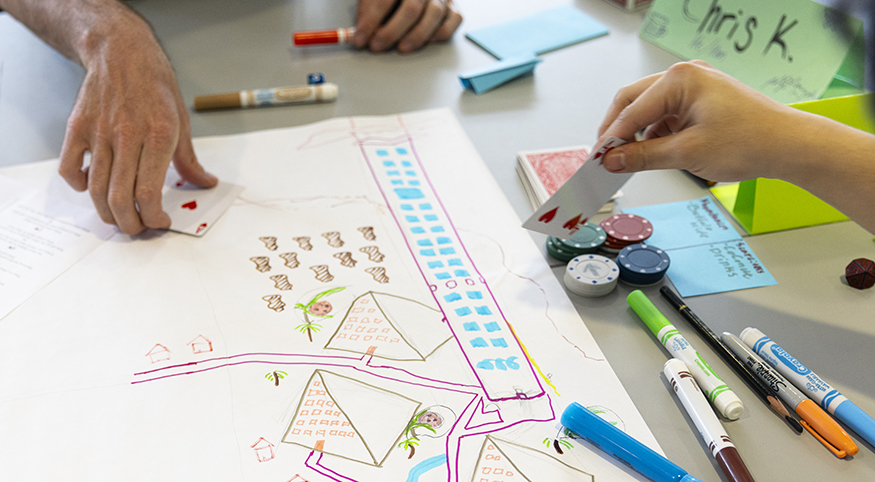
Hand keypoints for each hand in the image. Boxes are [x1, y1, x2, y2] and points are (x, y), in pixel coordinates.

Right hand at [57, 11, 216, 234]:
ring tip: (119, 217)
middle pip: (120, 197)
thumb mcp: (182, 122)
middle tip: (138, 228)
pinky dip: (78, 185)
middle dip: (130, 224)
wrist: (123, 53)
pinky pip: (69, 168)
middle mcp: (127, 136)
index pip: (149, 192)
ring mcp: (99, 133)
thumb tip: (205, 184)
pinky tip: (91, 187)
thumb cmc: (156, 87)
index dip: (154, 217)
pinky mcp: (77, 128)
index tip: (160, 222)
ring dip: (106, 212)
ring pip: (95, 189)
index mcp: (159, 136)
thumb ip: (189, 160)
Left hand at [353, 0, 461, 52]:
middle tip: (377, 46)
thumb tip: (359, 34)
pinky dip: (440, 33)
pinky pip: (454, 21)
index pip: (383, 0)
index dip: (370, 21)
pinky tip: (427, 41)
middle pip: (411, 8)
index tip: (360, 39)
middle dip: (392, 31)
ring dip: (416, 35)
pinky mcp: (454, 8)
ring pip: (434, 15)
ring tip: (401, 48)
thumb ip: (367, 11)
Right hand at [596, 60, 796, 182]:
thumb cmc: (750, 142)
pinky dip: (656, 134)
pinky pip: (666, 115)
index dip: (610, 139)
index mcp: (680, 79)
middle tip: (606, 159)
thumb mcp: (687, 154)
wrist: (789, 146)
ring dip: (637, 134)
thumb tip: (613, 161)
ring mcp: (694, 86)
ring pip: (648, 109)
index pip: (631, 110)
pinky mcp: (701, 100)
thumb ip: (643, 156)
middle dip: (618, 132)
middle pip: (633, 102)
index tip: (597, 161)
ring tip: (630, 161)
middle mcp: (685, 75)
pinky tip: (653, 153)